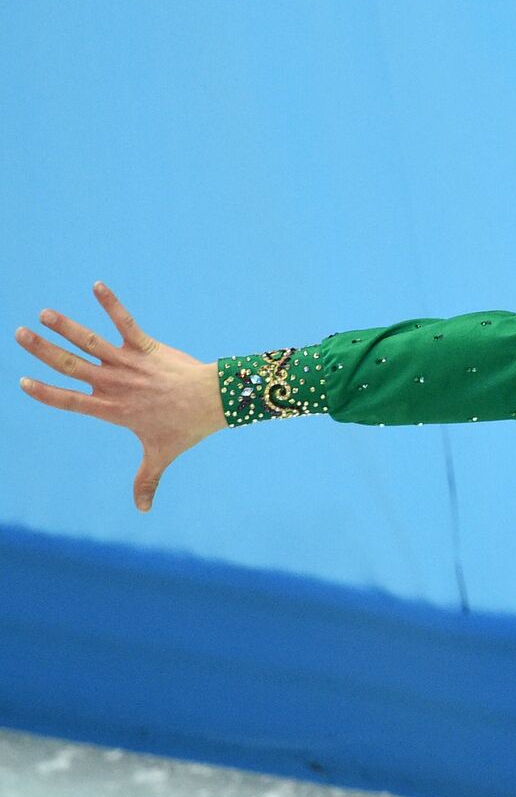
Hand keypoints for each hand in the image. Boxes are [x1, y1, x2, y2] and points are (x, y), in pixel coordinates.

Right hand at [15, 282, 226, 512]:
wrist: (216, 402)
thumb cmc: (186, 428)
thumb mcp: (160, 456)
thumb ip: (146, 481)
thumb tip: (144, 511)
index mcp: (112, 410)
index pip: (69, 402)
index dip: (45, 393)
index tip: (22, 382)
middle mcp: (115, 385)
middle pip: (70, 367)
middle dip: (42, 351)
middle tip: (18, 334)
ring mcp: (129, 365)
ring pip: (91, 342)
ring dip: (66, 326)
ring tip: (44, 313)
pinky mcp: (147, 347)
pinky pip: (126, 323)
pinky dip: (112, 304)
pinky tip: (97, 285)